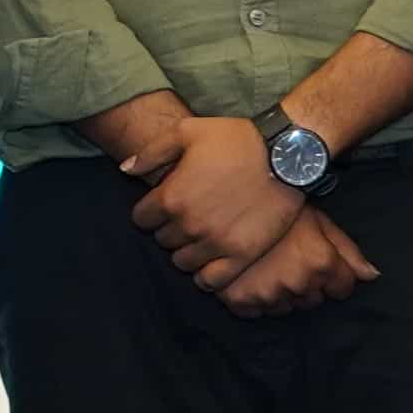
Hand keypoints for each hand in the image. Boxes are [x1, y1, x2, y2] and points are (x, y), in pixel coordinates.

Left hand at [126, 112, 307, 275]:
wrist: (287, 156)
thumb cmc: (236, 139)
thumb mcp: (188, 131)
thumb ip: (151, 152)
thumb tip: (125, 170)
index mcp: (171, 197)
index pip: (142, 219)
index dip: (150, 211)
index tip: (164, 204)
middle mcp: (189, 224)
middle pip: (162, 240)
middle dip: (169, 228)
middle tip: (187, 217)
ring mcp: (216, 243)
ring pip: (182, 262)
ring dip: (186, 251)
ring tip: (200, 236)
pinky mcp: (241, 256)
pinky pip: (211, 281)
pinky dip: (206, 275)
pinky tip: (212, 261)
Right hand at [201, 202, 372, 317]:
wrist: (229, 200)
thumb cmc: (279, 207)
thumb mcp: (319, 220)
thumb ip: (348, 250)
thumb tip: (371, 276)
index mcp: (321, 263)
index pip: (343, 288)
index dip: (334, 276)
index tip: (319, 263)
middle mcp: (298, 283)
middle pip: (314, 300)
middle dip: (308, 286)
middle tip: (290, 261)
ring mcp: (268, 294)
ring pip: (286, 308)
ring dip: (281, 294)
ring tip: (269, 268)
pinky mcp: (240, 300)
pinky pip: (255, 312)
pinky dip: (254, 300)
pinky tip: (250, 278)